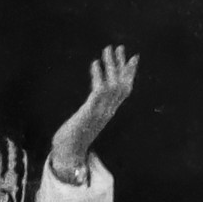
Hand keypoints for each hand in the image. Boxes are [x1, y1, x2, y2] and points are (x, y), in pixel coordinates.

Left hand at [50, 45, 139, 170]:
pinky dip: (98, 76)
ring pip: (113, 85)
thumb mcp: (86, 121)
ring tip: (107, 49)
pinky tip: (94, 63)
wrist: (68, 154)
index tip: (134, 57)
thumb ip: (92, 110)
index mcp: (109, 112)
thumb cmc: (73, 139)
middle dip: (123, 65)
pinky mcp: (89, 113)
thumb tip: (94, 100)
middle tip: (121, 46)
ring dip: (111, 66)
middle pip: (122, 85)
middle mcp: (108, 111)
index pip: (124, 90)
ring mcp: (100, 112)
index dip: (130, 73)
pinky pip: (98, 92)